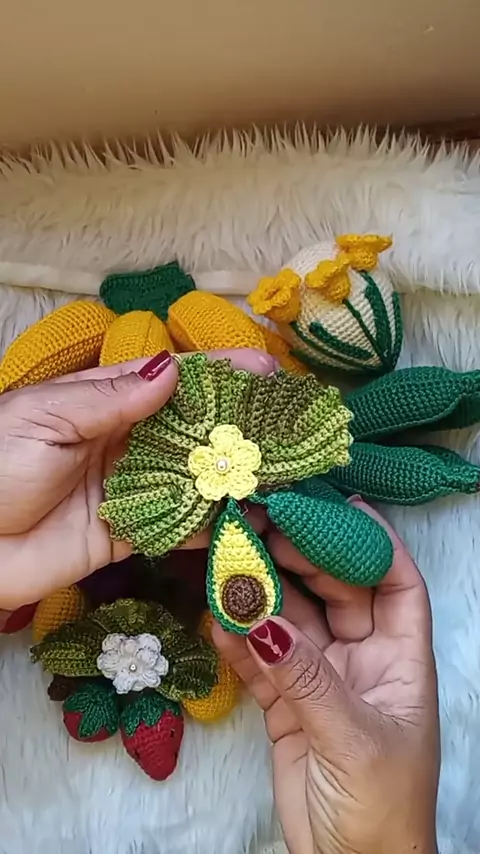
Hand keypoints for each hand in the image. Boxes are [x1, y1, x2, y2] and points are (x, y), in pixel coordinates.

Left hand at [0, 348, 275, 609]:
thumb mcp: (45, 418)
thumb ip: (110, 400)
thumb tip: (171, 371)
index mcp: (103, 402)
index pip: (172, 381)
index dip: (219, 374)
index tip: (266, 372)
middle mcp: (126, 442)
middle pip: (193, 429)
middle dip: (240, 426)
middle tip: (290, 427)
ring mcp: (131, 489)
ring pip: (193, 478)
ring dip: (234, 475)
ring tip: (284, 472)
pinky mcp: (128, 537)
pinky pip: (177, 527)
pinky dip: (211, 524)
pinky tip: (247, 519)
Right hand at [213, 500, 439, 853]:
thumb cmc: (380, 807)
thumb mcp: (353, 738)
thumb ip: (305, 677)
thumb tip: (258, 616)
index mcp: (401, 658)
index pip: (397, 583)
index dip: (374, 541)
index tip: (337, 506)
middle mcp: (363, 657)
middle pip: (334, 589)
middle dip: (301, 557)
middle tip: (259, 526)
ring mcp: (322, 676)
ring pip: (291, 619)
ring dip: (260, 595)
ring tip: (226, 563)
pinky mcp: (287, 701)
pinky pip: (261, 658)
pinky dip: (239, 640)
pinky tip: (216, 620)